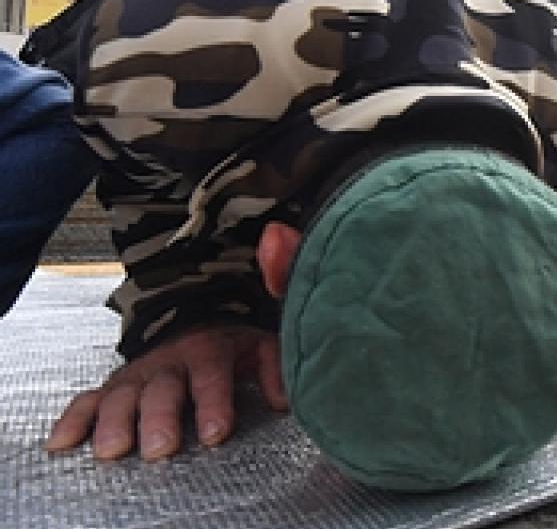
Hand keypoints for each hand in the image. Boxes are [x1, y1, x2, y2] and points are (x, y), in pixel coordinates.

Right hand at [46, 325, 286, 460]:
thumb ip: (275, 369)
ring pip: (121, 397)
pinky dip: (72, 421)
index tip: (215, 433)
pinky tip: (61, 445)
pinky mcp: (112, 387)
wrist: (189, 318)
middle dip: (159, 419)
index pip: (212, 377)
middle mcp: (169, 364)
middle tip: (160, 449)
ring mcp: (137, 375)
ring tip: (111, 451)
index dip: (213, 403)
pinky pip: (88, 401)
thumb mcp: (259, 347)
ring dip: (114, 423)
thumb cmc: (229, 345)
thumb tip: (284, 400)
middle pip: (162, 391)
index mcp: (208, 351)